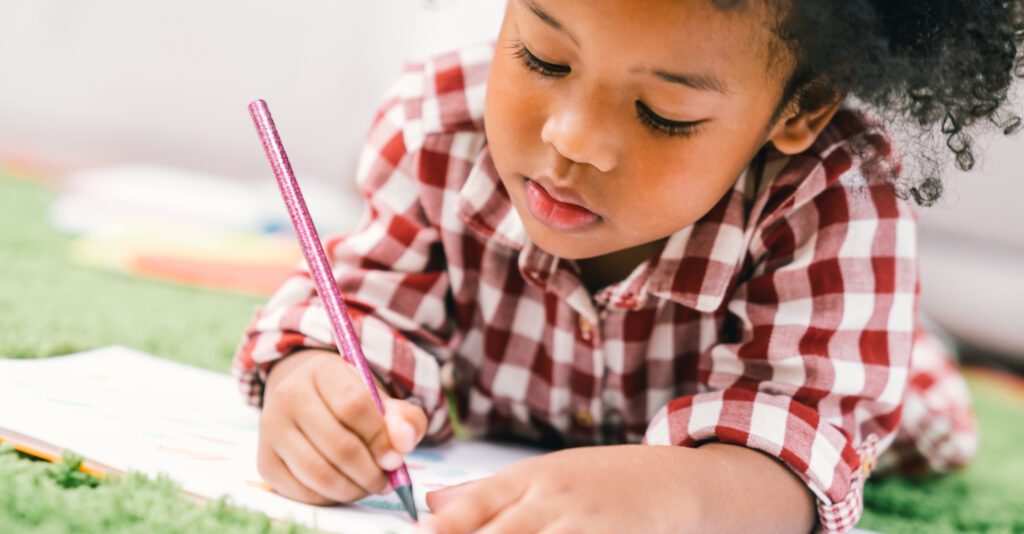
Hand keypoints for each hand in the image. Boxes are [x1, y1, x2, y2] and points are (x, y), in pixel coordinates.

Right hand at [257, 349, 427, 504]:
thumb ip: (403, 417)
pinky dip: (330, 497)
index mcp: (321, 371)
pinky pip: (302, 491)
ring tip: (369, 485)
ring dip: (353, 489)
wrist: (305, 398)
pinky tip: (345, 487)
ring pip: (318, 473)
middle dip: (370, 471)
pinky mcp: (265, 462)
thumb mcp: (380, 397)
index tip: (396, 457)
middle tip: (386, 480)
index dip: (380, 438)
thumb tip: (403, 442)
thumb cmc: (350, 399)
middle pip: (338, 444)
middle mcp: (288, 396)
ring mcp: (271, 429)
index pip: (354, 405)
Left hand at [419, 445, 697, 533]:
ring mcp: (582, 524)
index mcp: (529, 478)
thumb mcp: (540, 475)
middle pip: (503, 531)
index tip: (422, 532)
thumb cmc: (594, 480)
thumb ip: (484, 492)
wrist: (666, 482)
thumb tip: (430, 505)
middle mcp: (553, 499)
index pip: (480, 501)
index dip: (449, 521)